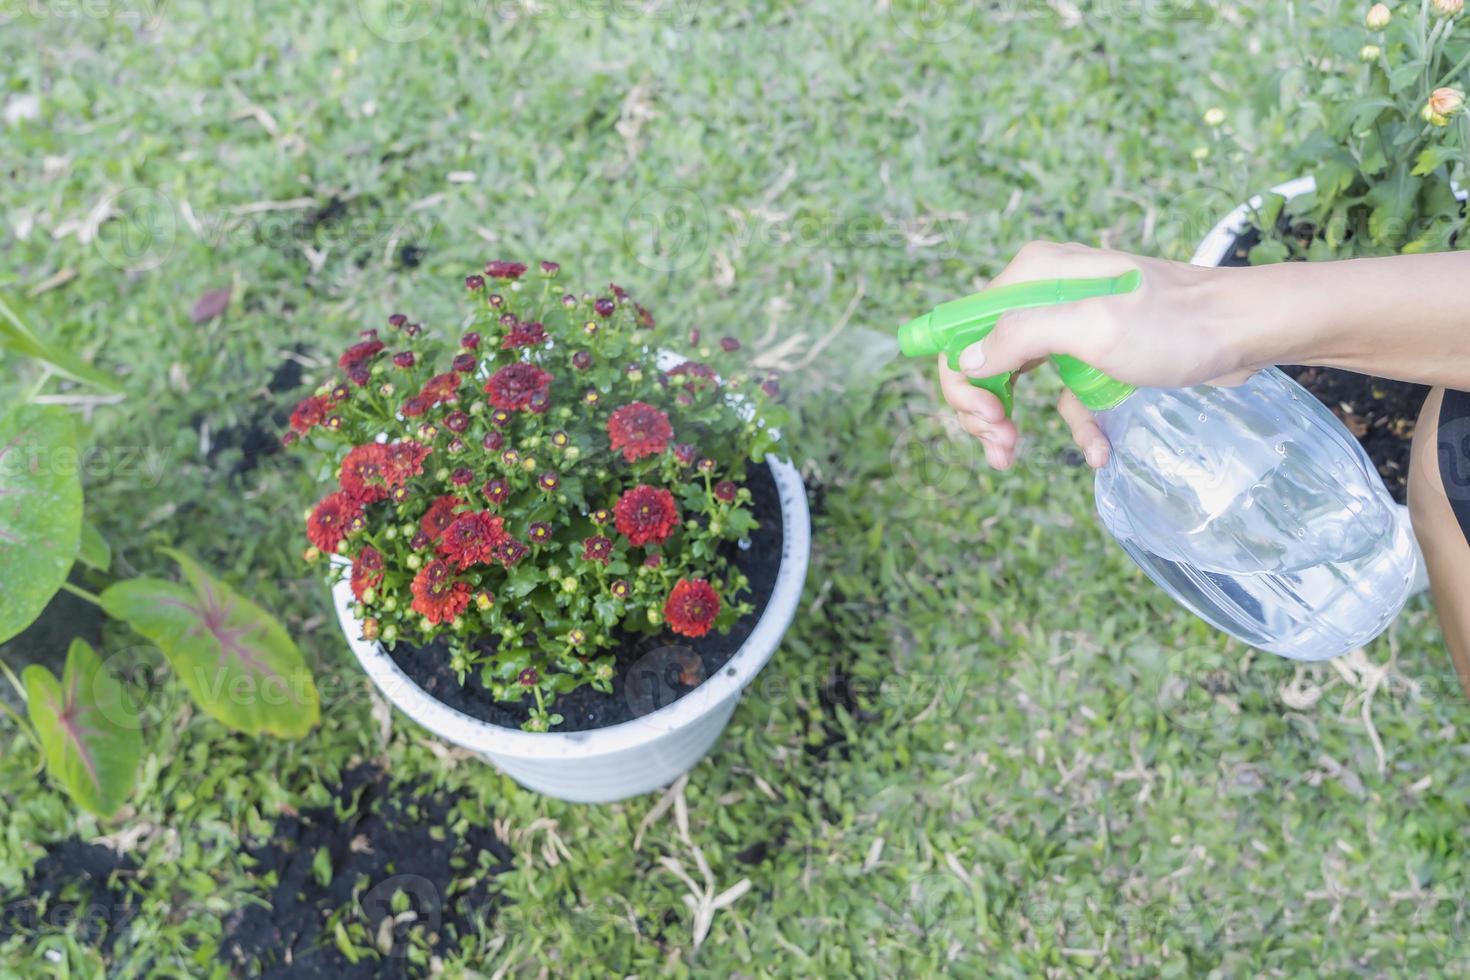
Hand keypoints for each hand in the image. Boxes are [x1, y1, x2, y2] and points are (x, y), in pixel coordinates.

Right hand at [937, 241, 1259, 469]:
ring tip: (1014, 455)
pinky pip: (1063, 394)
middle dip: (981, 407)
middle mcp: (1042, 293)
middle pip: (981, 357)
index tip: (991, 419)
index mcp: (1032, 275)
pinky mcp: (1096, 351)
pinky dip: (1074, 425)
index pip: (963, 329)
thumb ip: (1022, 335)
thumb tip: (967, 360)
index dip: (963, 381)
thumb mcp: (1095, 329)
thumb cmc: (1178, 327)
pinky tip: (1097, 450)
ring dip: (1008, 423)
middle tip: (1002, 446)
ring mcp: (1068, 323)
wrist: (1249, 331)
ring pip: (1012, 379)